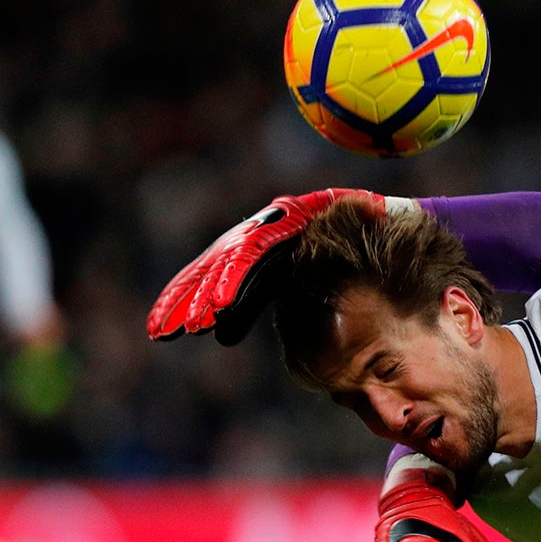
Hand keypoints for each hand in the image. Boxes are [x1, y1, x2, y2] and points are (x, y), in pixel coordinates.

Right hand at [147, 189, 382, 345]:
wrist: (356, 214)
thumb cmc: (357, 217)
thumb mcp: (357, 212)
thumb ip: (358, 214)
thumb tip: (374, 208)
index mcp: (280, 225)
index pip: (249, 255)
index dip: (231, 281)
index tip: (218, 309)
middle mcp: (256, 236)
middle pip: (218, 267)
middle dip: (194, 298)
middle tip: (178, 330)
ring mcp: (247, 249)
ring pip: (208, 278)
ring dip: (184, 304)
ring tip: (164, 333)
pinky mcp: (249, 267)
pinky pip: (220, 289)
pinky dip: (199, 307)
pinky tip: (179, 330)